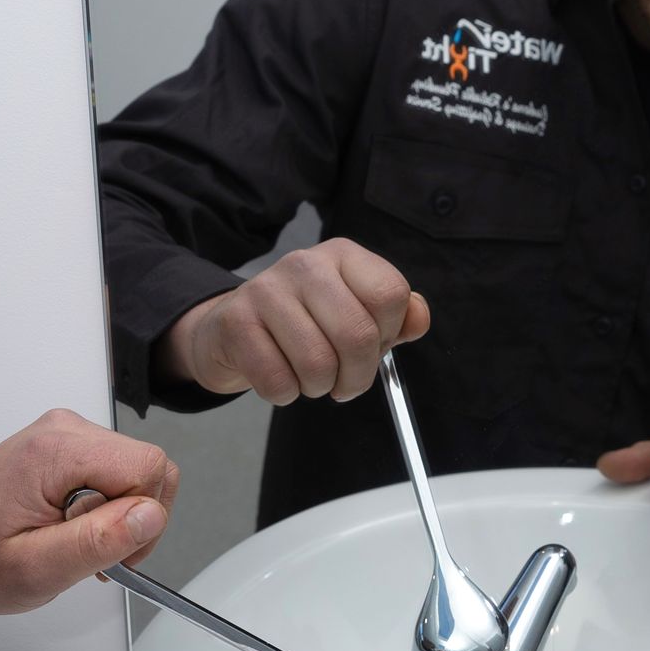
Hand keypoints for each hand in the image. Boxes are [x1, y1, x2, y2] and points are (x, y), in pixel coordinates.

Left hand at [0, 410, 178, 611]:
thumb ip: (96, 542)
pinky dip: (106, 507)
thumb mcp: (34, 568)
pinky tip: (72, 527)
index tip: (111, 551)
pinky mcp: (66, 445)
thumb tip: (151, 516)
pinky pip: (115, 472)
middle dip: (133, 518)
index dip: (143, 519)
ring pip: (135, 471)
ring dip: (118, 516)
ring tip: (74, 540)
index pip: (147, 468)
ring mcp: (65, 434)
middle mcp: (64, 430)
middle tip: (91, 551)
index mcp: (55, 452)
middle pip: (147, 466)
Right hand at [157, 239, 428, 404]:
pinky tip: (280, 379)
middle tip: (345, 385)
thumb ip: (395, 317)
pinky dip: (285, 394)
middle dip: (357, 377)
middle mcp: (305, 264)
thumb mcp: (354, 312)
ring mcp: (266, 290)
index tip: (374, 348)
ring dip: (318, 387)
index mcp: (343, 256)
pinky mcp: (236, 322)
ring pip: (317, 363)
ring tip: (310, 379)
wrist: (231, 330)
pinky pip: (277, 380)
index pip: (390, 294)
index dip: (389, 334)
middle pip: (357, 334)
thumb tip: (418, 319)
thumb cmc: (302, 324)